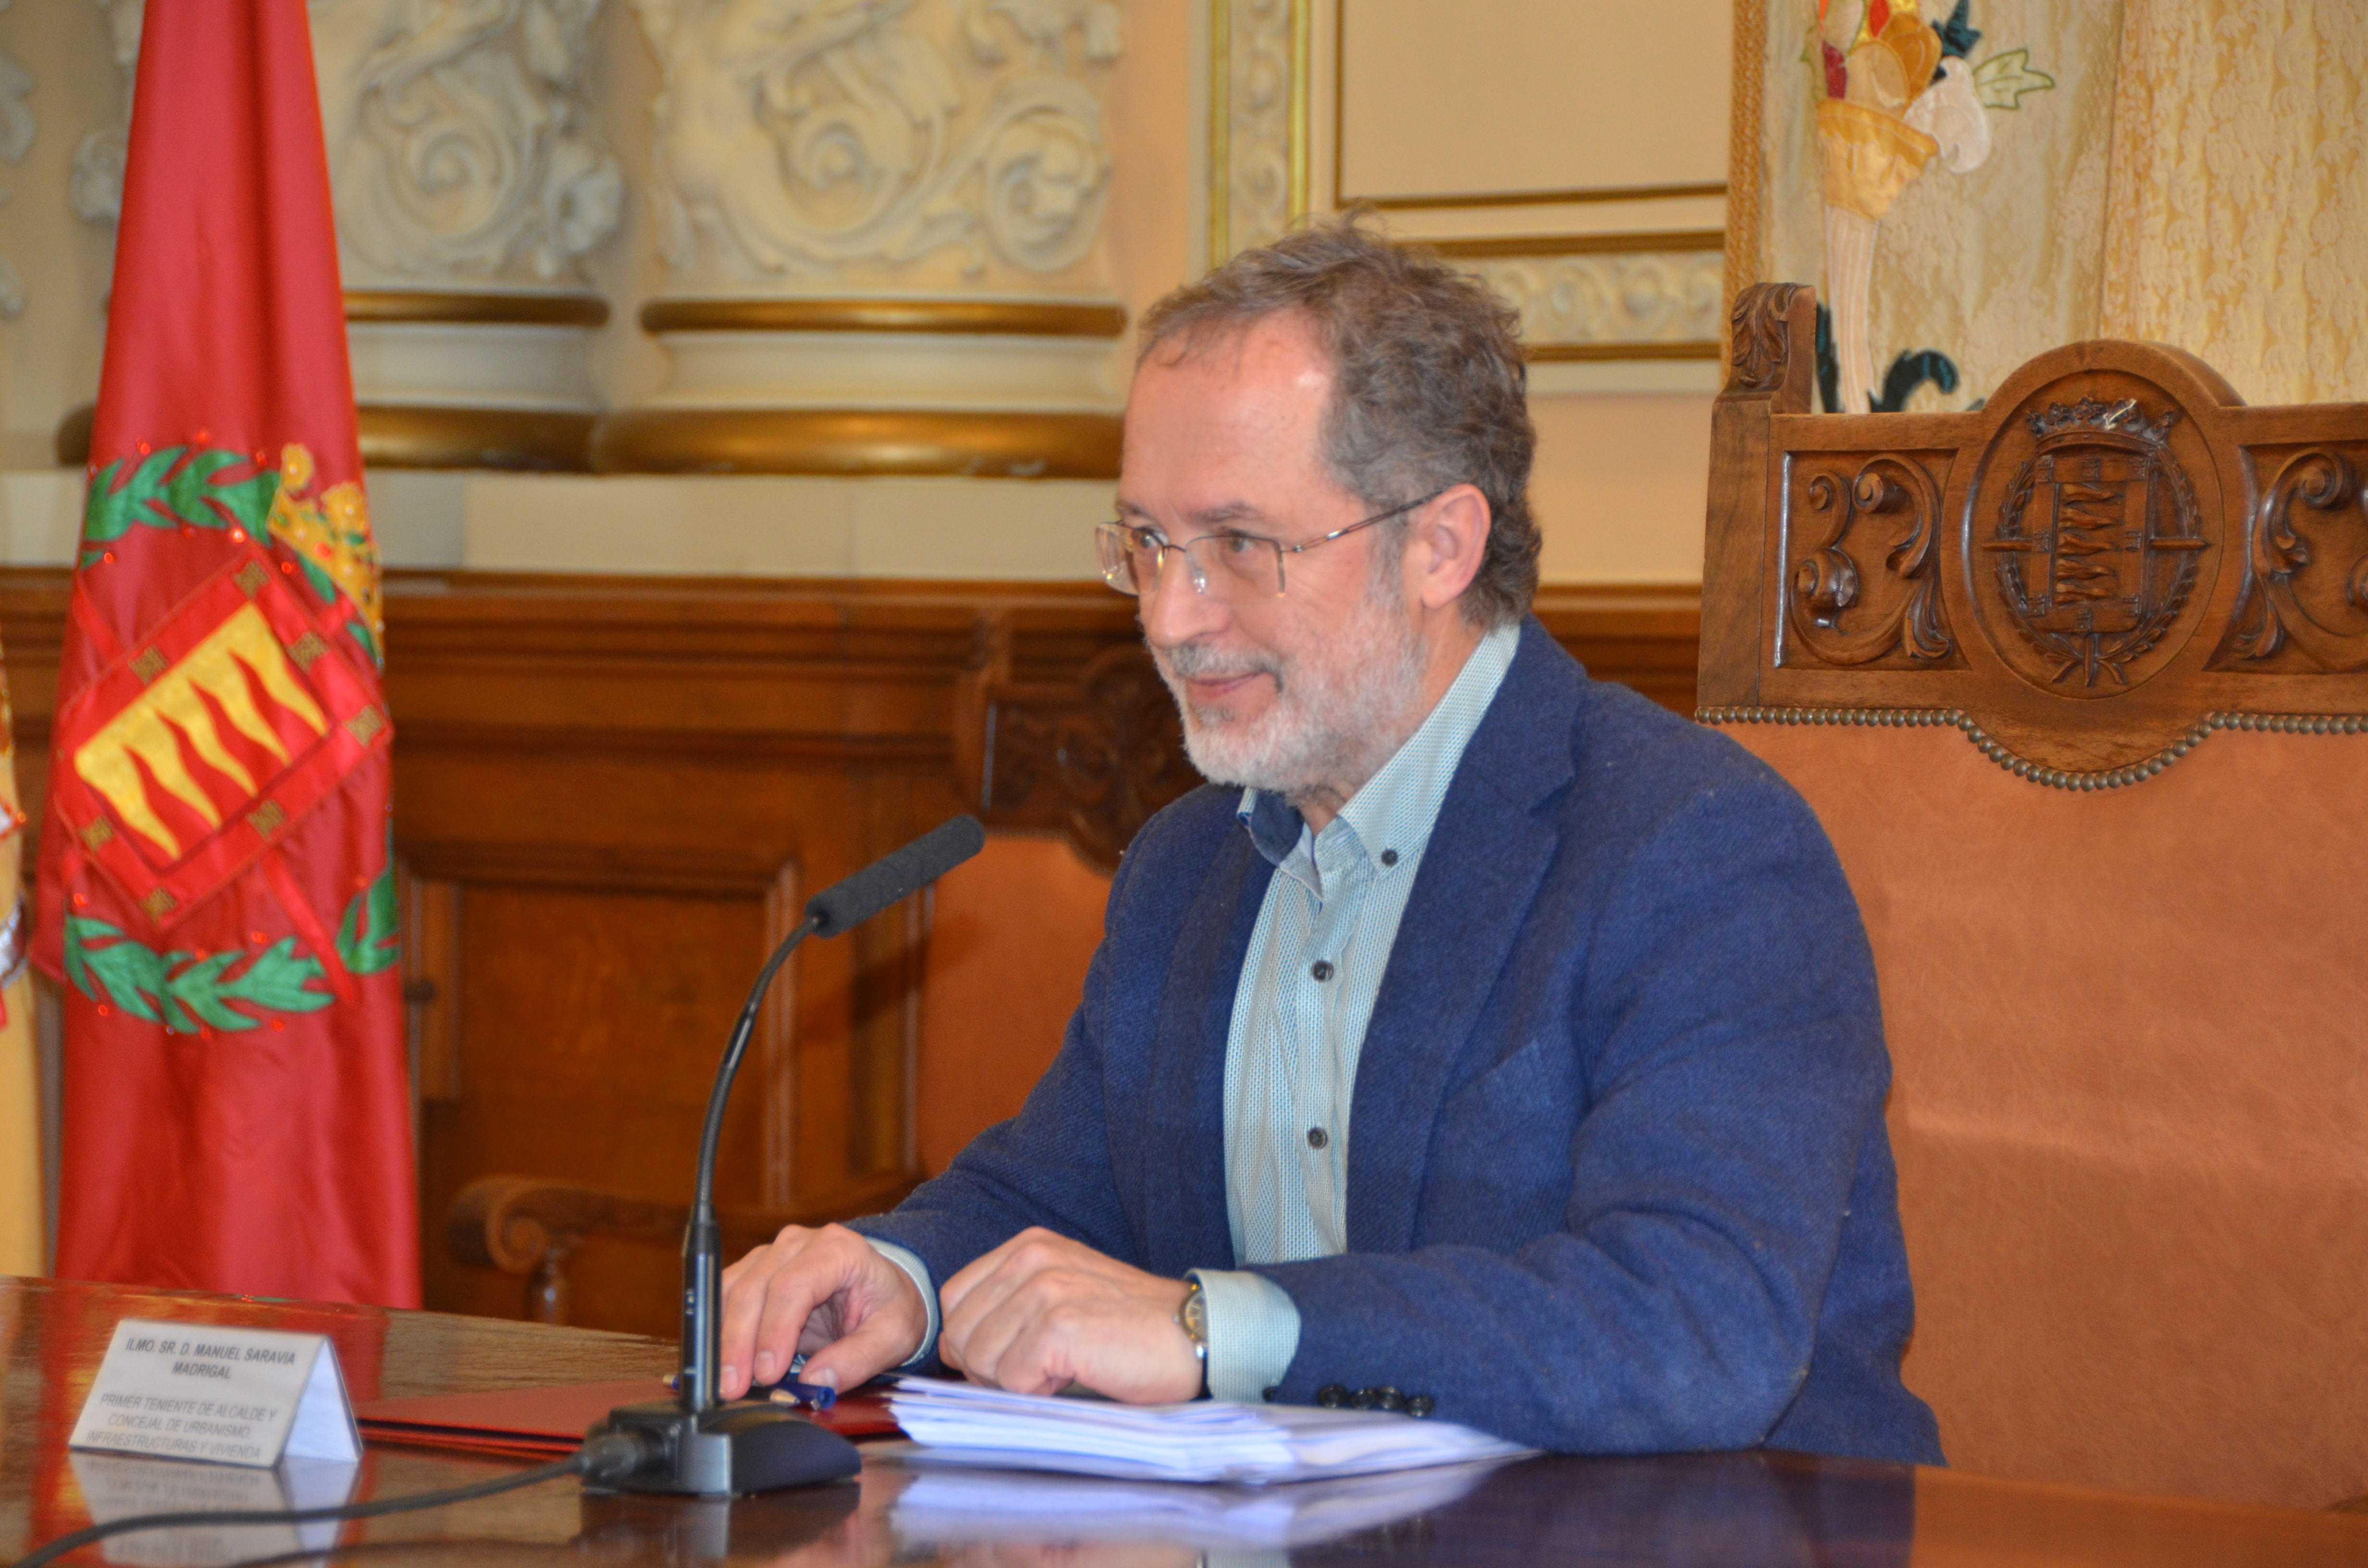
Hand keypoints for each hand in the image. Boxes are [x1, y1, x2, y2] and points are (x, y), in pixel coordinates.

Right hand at [716, 1222, 928, 1399]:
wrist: (885, 1288)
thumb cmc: (890, 1306)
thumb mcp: (893, 1336)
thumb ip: (859, 1359)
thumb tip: (816, 1382)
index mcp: (837, 1250)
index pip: (793, 1286)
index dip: (774, 1331)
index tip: (767, 1372)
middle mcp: (799, 1243)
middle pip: (755, 1288)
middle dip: (739, 1342)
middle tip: (733, 1388)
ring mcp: (772, 1253)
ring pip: (732, 1290)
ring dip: (723, 1338)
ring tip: (724, 1382)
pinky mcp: (756, 1270)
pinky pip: (726, 1295)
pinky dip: (719, 1329)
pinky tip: (720, 1360)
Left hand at [938, 1227, 1200, 1402]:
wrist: (1195, 1335)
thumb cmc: (1129, 1328)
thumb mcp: (1062, 1297)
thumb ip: (1008, 1309)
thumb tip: (955, 1351)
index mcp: (1029, 1246)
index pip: (954, 1300)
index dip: (975, 1341)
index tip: (1019, 1354)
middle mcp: (1032, 1258)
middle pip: (961, 1333)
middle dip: (991, 1367)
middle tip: (1045, 1368)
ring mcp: (1044, 1290)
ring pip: (980, 1360)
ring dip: (1017, 1381)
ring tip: (1066, 1367)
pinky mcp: (1058, 1326)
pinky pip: (1011, 1380)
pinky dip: (1039, 1392)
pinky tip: (1078, 1374)